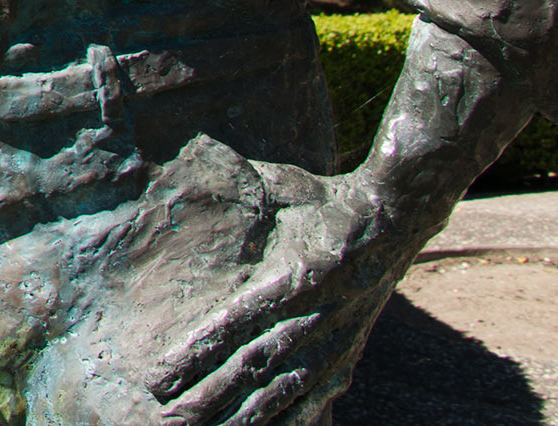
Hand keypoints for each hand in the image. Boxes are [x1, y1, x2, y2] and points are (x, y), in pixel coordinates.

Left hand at [127, 141, 410, 425]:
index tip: (159, 378)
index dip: (196, 355)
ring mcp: (336, 338)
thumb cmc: (325, 199)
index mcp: (294, 275)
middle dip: (207, 397)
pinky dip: (292, 417)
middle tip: (167, 417)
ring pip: (284, 390)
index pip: (235, 324)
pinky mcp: (349, 351)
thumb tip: (181, 157)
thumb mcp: (281, 187)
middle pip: (254, 368)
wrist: (398, 217)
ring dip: (242, 416)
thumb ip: (236, 185)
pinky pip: (318, 395)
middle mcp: (316, 314)